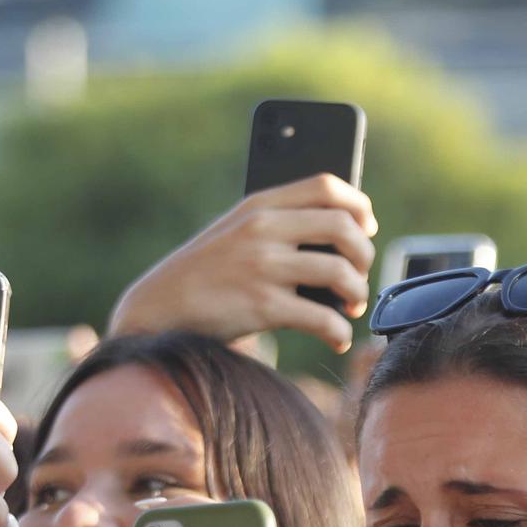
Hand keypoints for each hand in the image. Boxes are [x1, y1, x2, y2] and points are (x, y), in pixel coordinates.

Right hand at [109, 174, 377, 353]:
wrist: (159, 310)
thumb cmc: (206, 275)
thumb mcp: (234, 233)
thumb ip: (276, 226)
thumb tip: (340, 239)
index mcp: (259, 205)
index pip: (326, 186)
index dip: (359, 205)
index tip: (367, 226)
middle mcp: (263, 229)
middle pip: (343, 226)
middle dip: (364, 254)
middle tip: (359, 275)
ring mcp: (262, 266)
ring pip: (340, 272)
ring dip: (357, 293)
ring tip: (350, 307)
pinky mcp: (262, 306)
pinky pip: (323, 319)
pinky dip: (340, 333)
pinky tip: (337, 339)